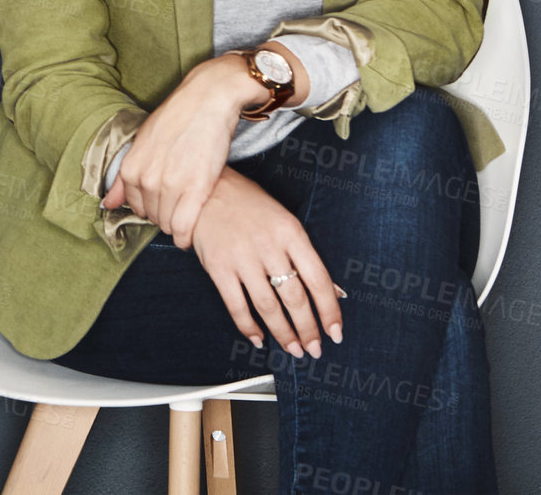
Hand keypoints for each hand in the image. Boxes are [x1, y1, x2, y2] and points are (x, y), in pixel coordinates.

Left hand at [100, 55, 255, 249]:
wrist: (208, 100)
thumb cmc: (177, 118)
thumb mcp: (142, 142)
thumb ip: (123, 178)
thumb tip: (107, 205)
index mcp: (130, 168)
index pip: (136, 207)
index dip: (152, 206)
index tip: (164, 200)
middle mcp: (146, 179)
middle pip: (153, 217)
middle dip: (165, 215)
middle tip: (180, 202)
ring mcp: (170, 186)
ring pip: (168, 224)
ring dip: (176, 224)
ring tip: (188, 211)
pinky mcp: (196, 190)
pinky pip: (183, 228)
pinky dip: (185, 235)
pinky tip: (189, 232)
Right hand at [189, 168, 344, 357]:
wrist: (204, 192)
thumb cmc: (249, 205)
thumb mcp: (284, 221)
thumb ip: (304, 256)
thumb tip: (332, 291)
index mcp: (290, 232)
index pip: (318, 278)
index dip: (329, 309)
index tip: (335, 332)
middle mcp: (268, 245)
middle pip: (295, 297)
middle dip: (308, 329)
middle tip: (315, 349)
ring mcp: (242, 258)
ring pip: (268, 306)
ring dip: (283, 333)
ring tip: (294, 349)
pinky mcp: (218, 268)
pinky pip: (237, 306)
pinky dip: (249, 327)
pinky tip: (259, 339)